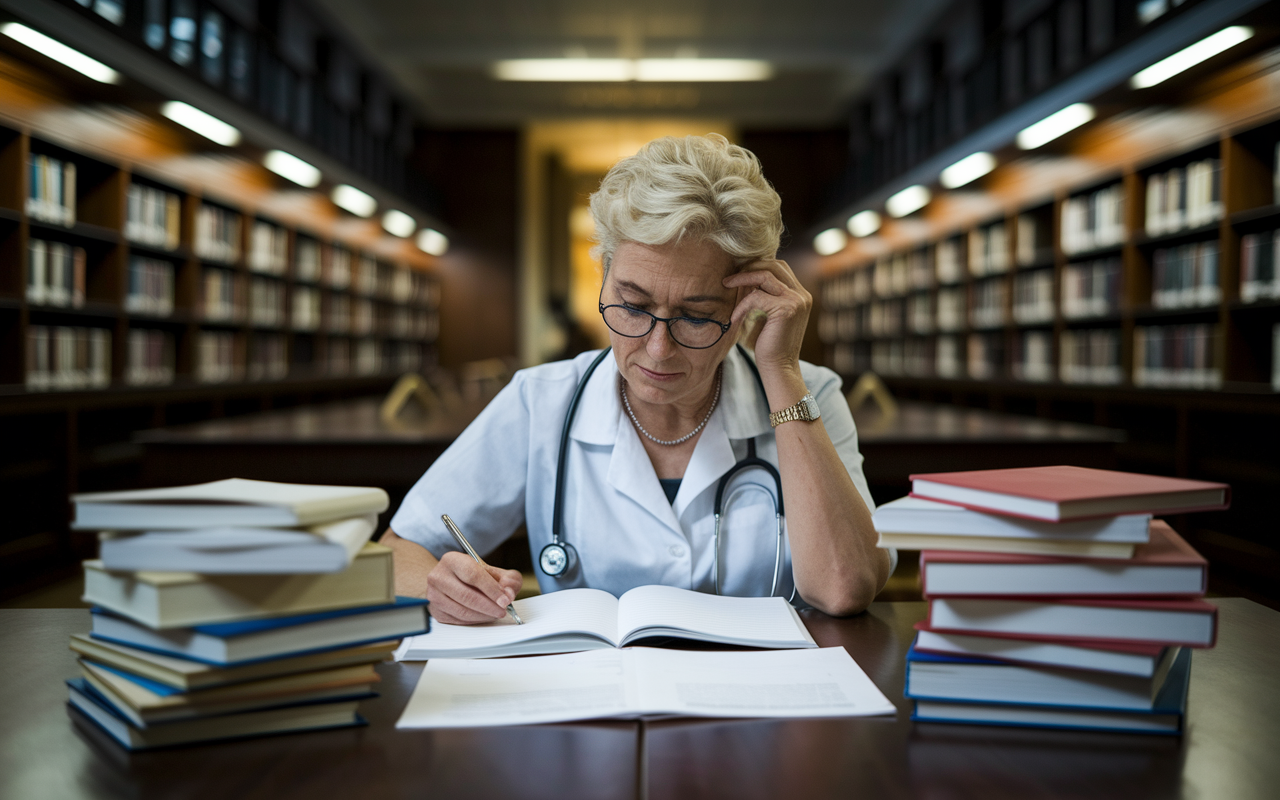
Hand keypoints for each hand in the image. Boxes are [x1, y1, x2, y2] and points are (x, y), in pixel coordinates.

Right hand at [425, 551, 522, 624]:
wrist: (447, 581)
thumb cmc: (471, 575)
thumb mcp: (491, 570)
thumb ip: (507, 578)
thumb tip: (509, 592)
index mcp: (452, 560)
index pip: (472, 575)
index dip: (491, 589)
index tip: (505, 599)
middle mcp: (438, 577)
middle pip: (466, 595)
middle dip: (489, 605)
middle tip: (503, 609)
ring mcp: (434, 595)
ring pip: (462, 611)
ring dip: (484, 615)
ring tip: (496, 613)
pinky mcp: (436, 612)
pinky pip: (458, 620)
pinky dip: (475, 620)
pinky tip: (485, 616)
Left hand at [723, 258, 811, 380]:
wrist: (780, 368)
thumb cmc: (770, 344)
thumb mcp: (769, 315)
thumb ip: (766, 296)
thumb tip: (747, 278)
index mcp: (800, 294)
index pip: (779, 267)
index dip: (758, 266)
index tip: (738, 273)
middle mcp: (802, 295)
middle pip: (774, 265)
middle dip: (749, 267)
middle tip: (730, 278)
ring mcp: (796, 301)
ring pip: (765, 275)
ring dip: (742, 279)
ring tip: (726, 285)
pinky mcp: (786, 309)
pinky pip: (756, 297)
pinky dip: (741, 305)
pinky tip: (734, 318)